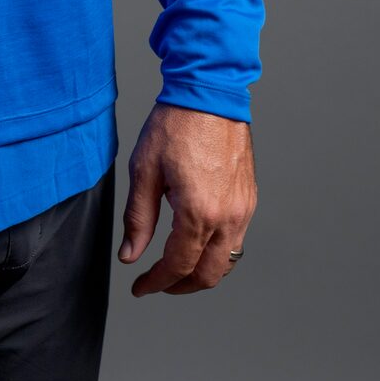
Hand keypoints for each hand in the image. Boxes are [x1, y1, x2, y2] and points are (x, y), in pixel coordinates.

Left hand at [118, 102, 255, 295]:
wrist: (209, 93)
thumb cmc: (175, 124)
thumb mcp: (144, 170)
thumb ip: (138, 218)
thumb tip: (130, 255)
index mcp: (199, 212)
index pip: (178, 266)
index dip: (156, 282)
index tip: (140, 287)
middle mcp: (227, 217)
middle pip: (208, 275)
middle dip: (181, 286)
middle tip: (157, 283)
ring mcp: (243, 209)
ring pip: (228, 261)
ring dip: (202, 272)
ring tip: (177, 268)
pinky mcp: (249, 198)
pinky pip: (237, 239)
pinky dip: (218, 251)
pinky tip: (198, 241)